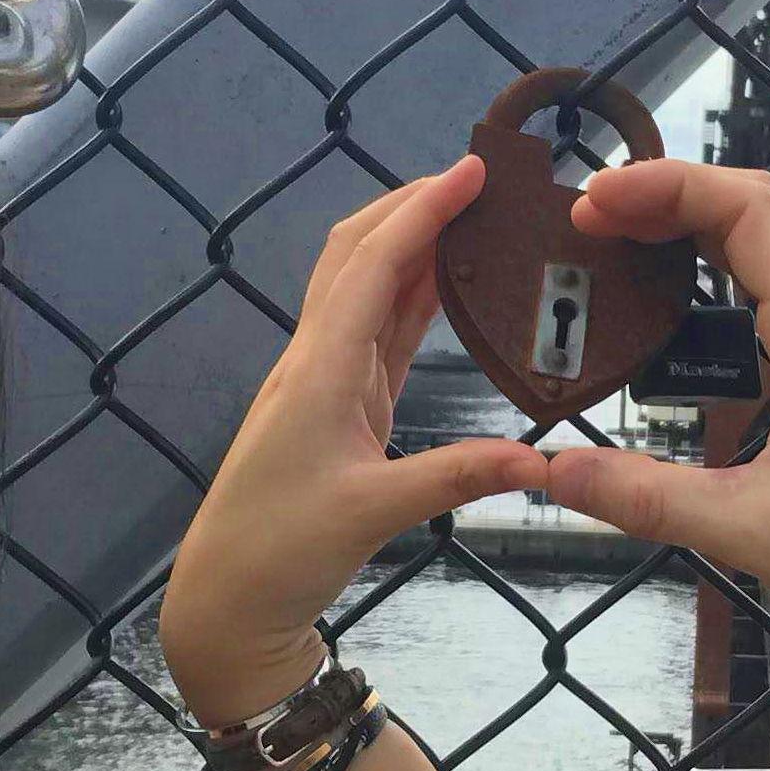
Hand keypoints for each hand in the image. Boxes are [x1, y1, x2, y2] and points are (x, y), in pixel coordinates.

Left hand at [160, 157, 549, 727]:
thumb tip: (540, 461)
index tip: (471, 171)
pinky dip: (411, 295)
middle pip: (357, 254)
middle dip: (411, 205)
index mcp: (319, 368)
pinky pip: (375, 330)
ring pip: (365, 286)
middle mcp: (316, 358)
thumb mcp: (373, 514)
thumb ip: (457, 477)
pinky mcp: (336, 405)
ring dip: (411, 243)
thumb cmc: (282, 551)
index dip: (421, 211)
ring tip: (472, 216)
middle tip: (478, 181)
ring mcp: (324, 379)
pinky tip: (445, 283)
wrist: (229, 600)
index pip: (373, 265)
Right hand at [544, 163, 769, 721]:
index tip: (593, 202)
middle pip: (760, 212)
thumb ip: (648, 499)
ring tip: (628, 245)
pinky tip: (686, 318)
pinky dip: (726, 278)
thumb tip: (552, 472)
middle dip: (675, 194)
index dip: (666, 187)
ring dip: (703, 228)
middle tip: (595, 216)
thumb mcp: (749, 531)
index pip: (746, 211)